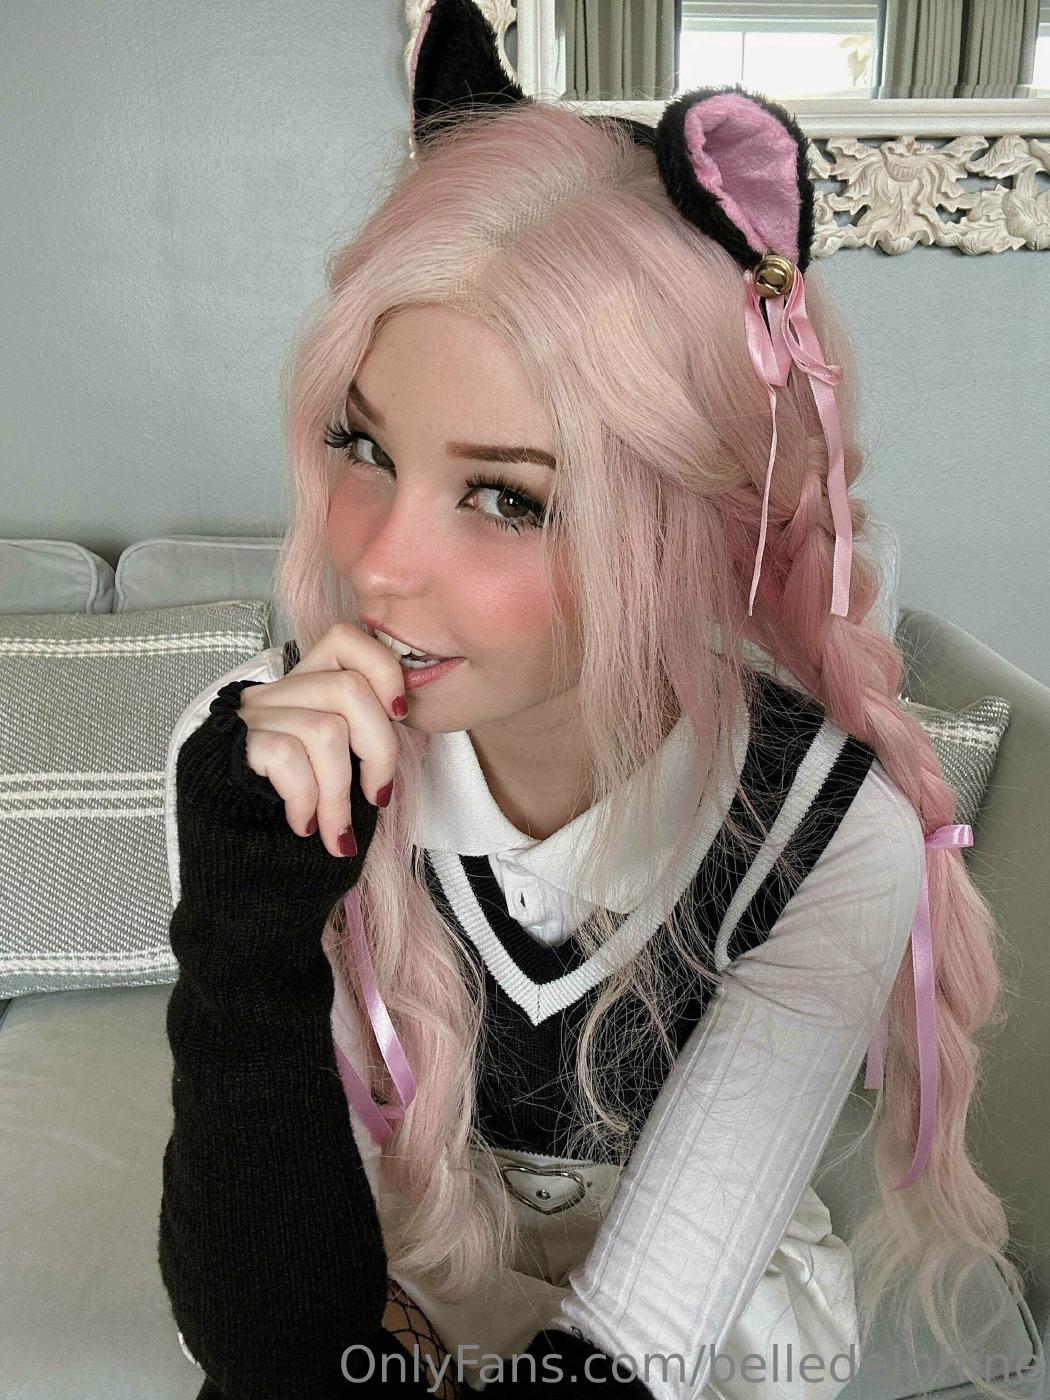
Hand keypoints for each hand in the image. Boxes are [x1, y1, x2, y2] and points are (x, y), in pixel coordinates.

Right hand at [236, 622, 407, 859]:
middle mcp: (279, 690)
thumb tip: (405, 723)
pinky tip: (303, 824)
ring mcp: (256, 714)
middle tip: (377, 795)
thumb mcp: (329, 753)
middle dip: (379, 751)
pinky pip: (290, 760)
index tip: (399, 715)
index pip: (346, 638)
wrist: (221, 822)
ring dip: (340, 795)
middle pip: (349, 690)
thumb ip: (359, 729)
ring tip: (336, 829)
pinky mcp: (240, 744)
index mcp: (306, 682)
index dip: (383, 670)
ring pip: (326, 731)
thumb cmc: (290, 792)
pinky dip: (307, 801)